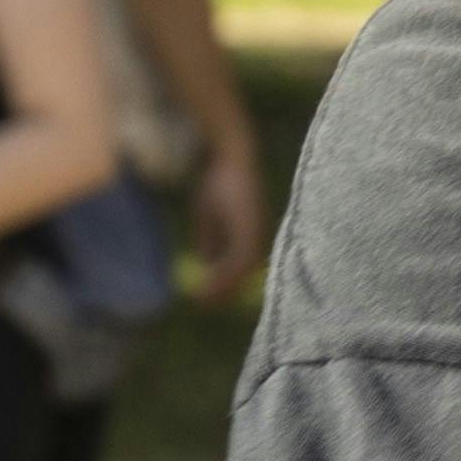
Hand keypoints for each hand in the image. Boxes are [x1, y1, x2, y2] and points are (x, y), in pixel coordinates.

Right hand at [189, 149, 272, 302]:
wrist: (226, 157)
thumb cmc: (217, 181)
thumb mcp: (208, 216)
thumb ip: (210, 239)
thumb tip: (206, 263)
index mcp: (251, 232)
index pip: (242, 267)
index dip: (227, 284)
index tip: (209, 297)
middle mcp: (258, 234)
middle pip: (244, 272)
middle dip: (224, 291)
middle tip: (203, 303)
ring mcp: (256, 231)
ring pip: (242, 270)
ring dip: (223, 287)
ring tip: (203, 299)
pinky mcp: (251, 228)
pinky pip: (239, 260)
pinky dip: (223, 276)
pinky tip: (208, 282)